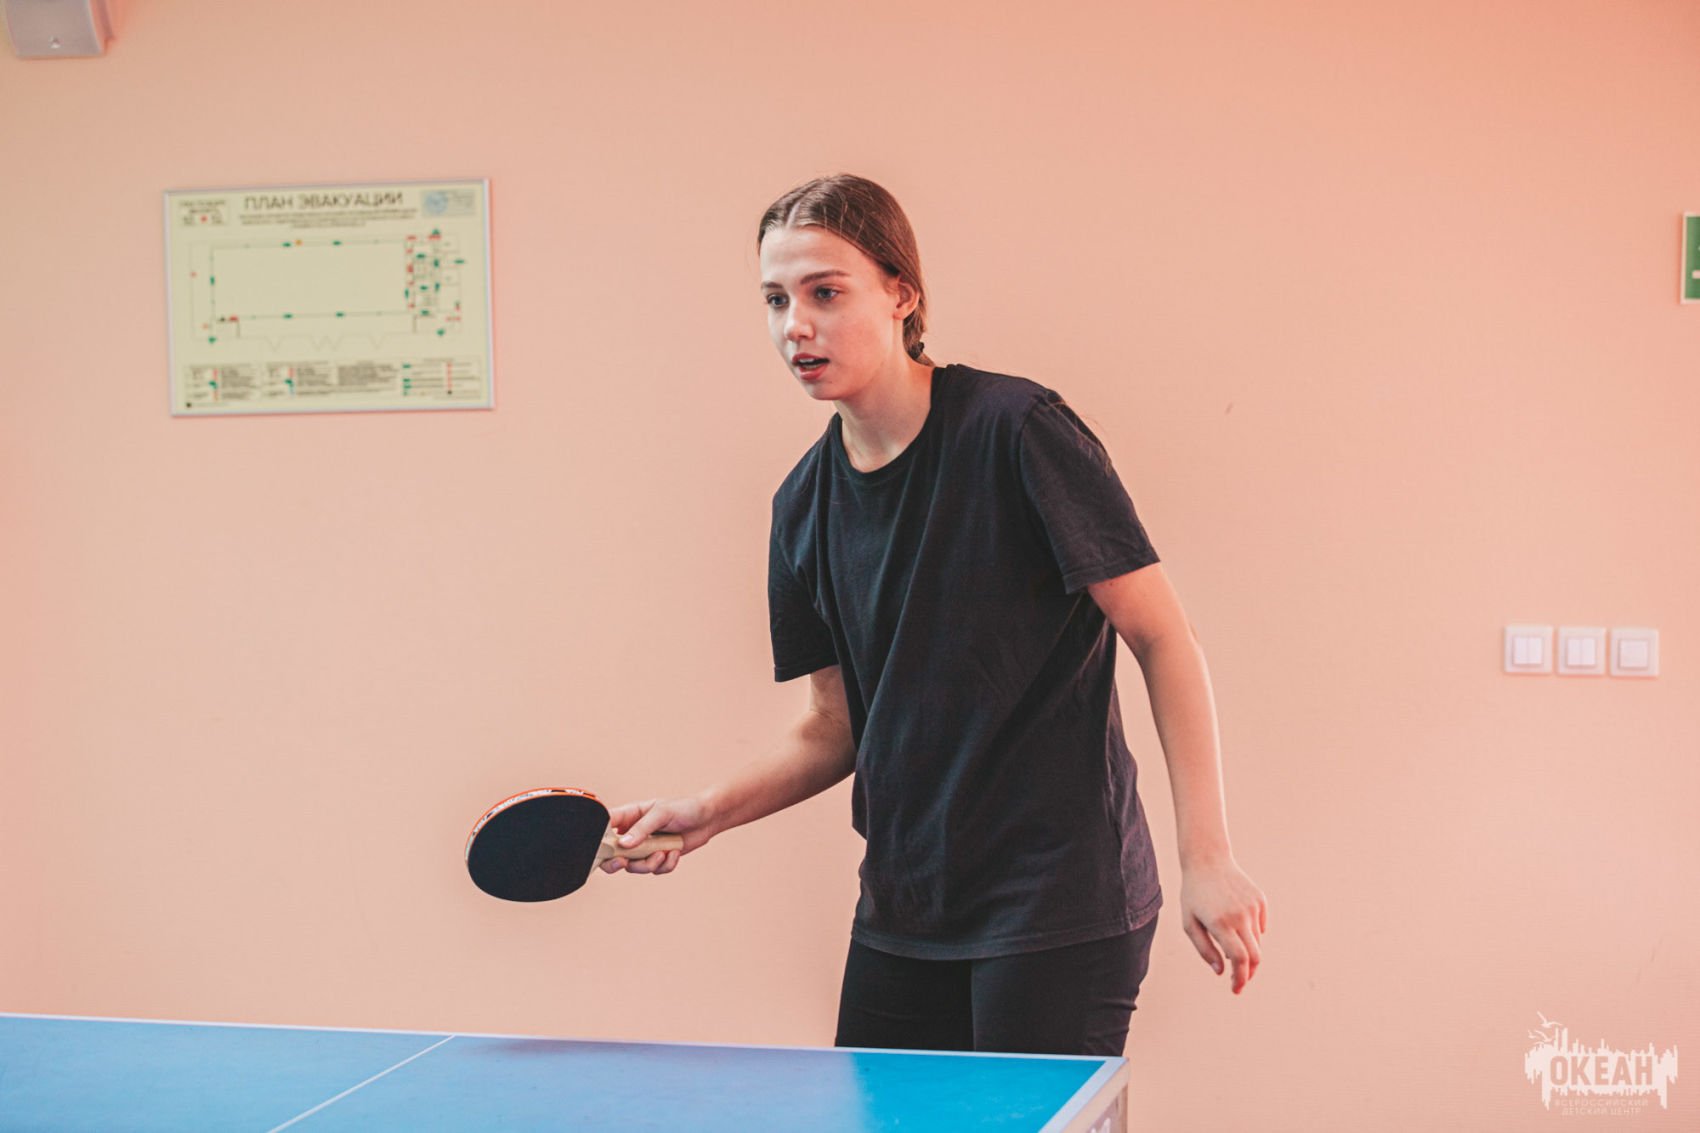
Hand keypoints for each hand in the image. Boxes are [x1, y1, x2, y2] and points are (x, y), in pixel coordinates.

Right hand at [600, 795, 715, 875]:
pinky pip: (654, 870)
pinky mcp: (658, 858)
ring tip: (663, 853)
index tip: (602, 849)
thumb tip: (624, 845)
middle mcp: (633, 833)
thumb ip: (642, 828)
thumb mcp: (662, 813)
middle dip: (615, 863)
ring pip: (634, 866)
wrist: (708, 818)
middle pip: (612, 854)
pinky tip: (674, 852)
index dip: (598, 839)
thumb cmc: (684, 808)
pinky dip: (665, 865)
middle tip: (623, 863)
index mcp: (629, 816)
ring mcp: (645, 847)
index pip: (605, 827)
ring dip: (648, 864)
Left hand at [1179, 856, 1266, 993]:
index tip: (1236, 989)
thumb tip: (1221, 971)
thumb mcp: (1190, 923)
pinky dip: (1252, 934)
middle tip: (1238, 980)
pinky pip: (1260, 926)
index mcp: (1220, 923)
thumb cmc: (1194, 894)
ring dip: (1247, 952)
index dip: (1240, 978)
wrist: (1207, 860)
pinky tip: (1237, 924)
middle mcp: (1240, 916)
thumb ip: (1204, 949)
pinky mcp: (1260, 900)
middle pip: (1255, 956)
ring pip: (1257, 942)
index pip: (1239, 959)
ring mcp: (1252, 907)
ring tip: (1231, 947)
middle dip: (1248, 972)